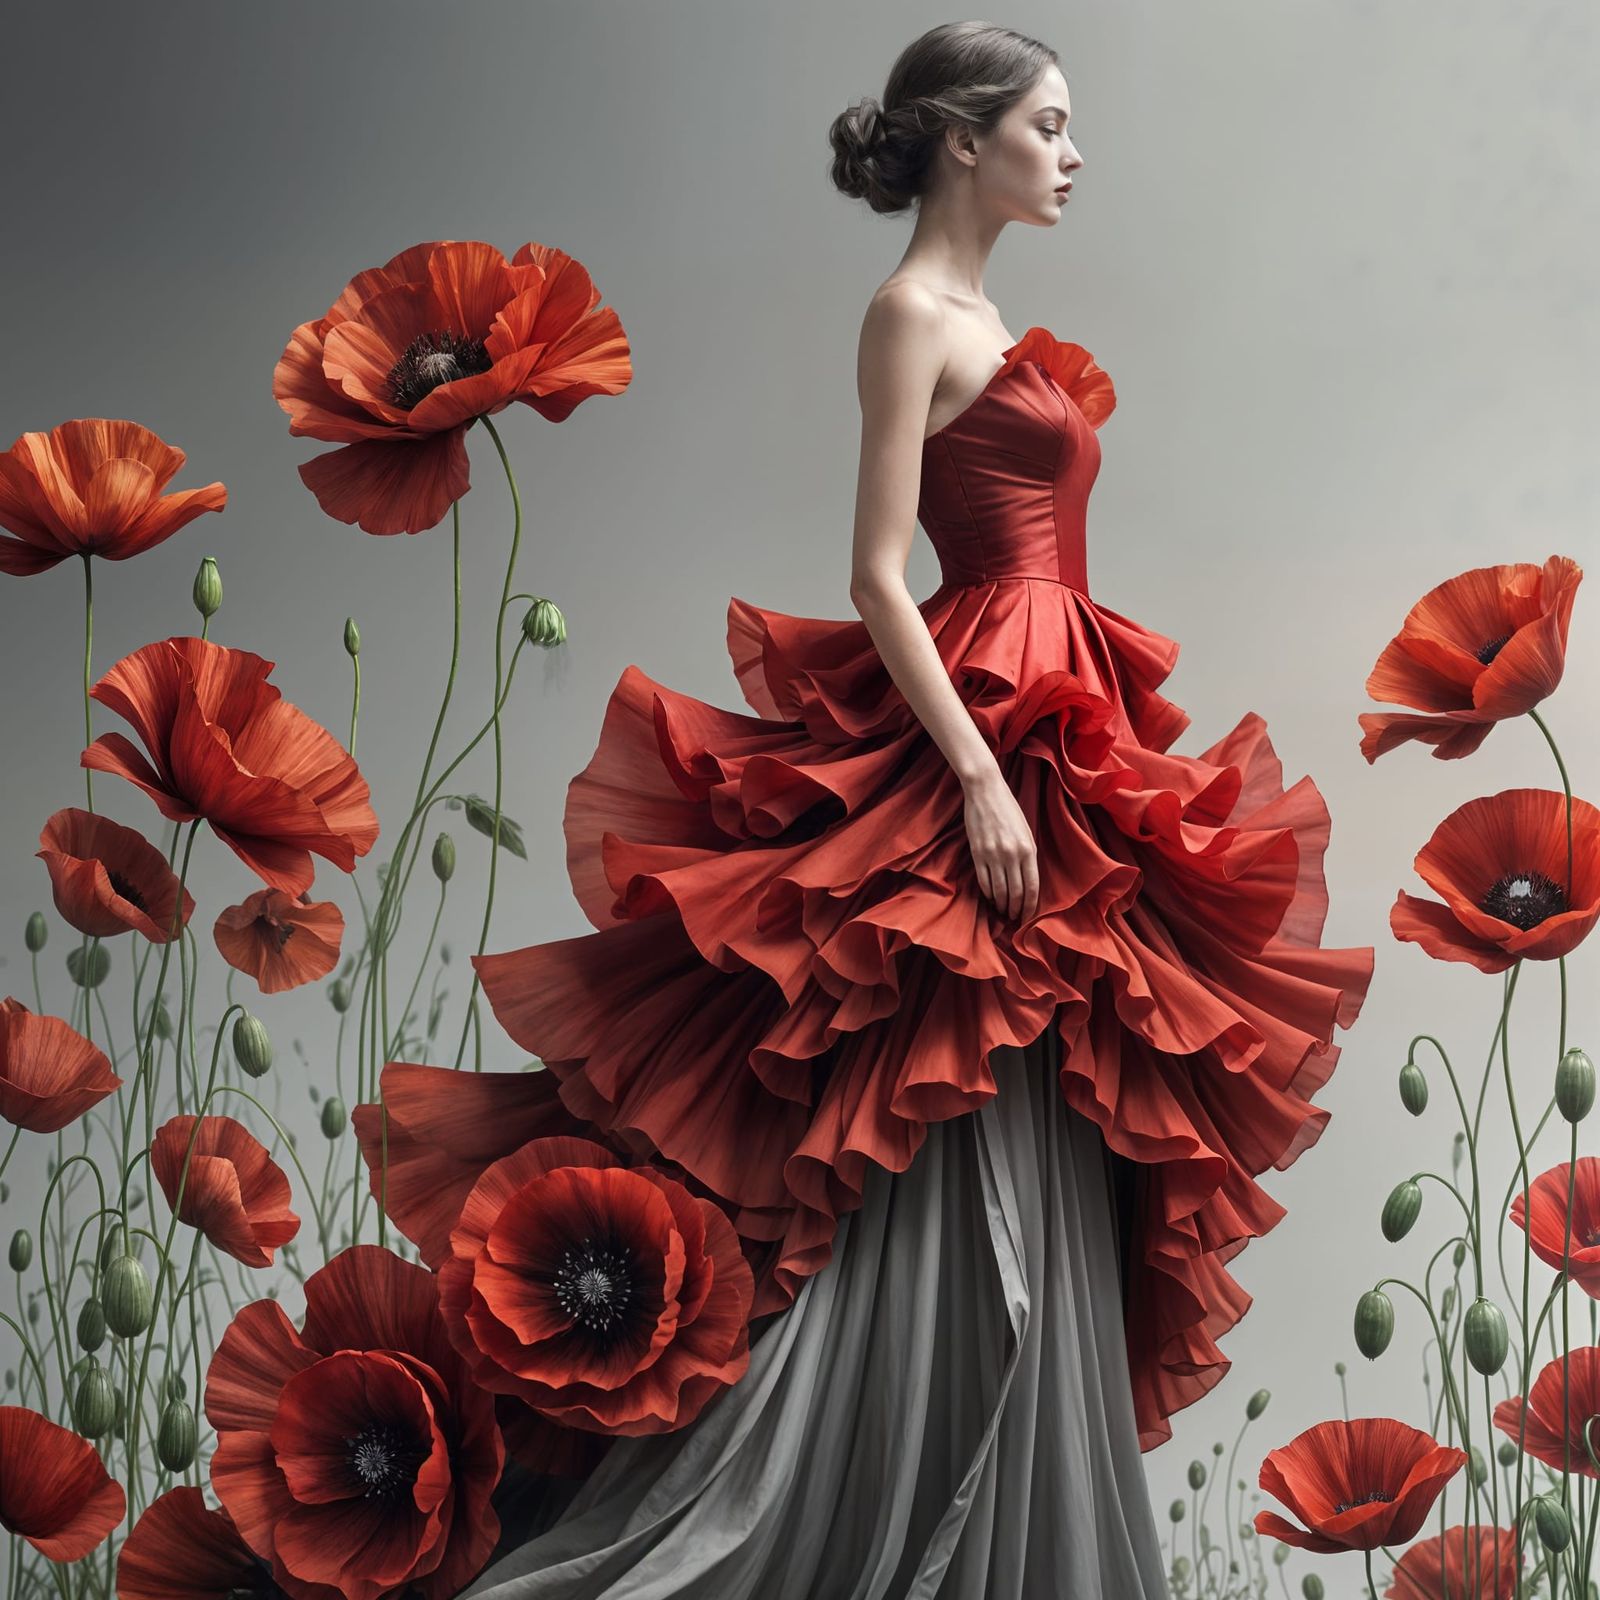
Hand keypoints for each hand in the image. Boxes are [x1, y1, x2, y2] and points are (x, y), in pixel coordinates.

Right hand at [959, 764, 1038, 923]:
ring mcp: (993, 854)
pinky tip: (990, 898)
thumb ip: (1028, 854)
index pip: (1032, 887)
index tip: (1028, 917)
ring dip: (1001, 905)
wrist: (985, 791)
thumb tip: (1027, 879)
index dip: (1030, 906)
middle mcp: (1012, 854)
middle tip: (1014, 919)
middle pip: (1015, 892)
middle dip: (1015, 909)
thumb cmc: (1009, 809)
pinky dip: (988, 893)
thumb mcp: (1026, 830)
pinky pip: (983, 880)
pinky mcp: (977, 853)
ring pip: (999, 890)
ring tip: (1002, 912)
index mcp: (1028, 849)